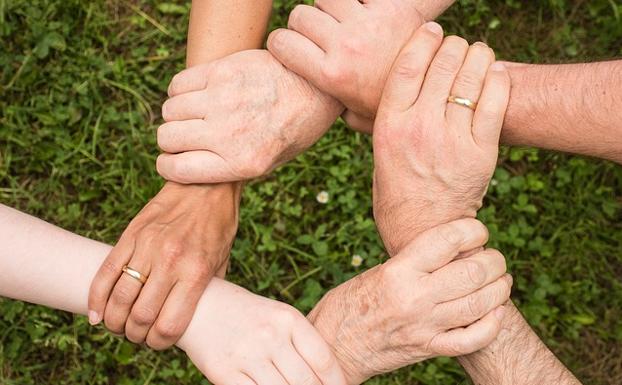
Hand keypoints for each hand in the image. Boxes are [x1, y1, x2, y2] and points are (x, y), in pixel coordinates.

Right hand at [88, 182, 240, 348]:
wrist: (206, 185)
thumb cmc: (218, 226)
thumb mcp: (222, 261)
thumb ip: (206, 291)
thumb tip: (192, 317)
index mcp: (195, 272)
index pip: (169, 325)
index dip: (159, 343)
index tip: (158, 342)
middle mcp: (170, 261)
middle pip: (140, 316)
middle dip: (135, 335)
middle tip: (137, 335)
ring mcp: (147, 247)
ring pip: (119, 298)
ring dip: (114, 321)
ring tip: (118, 325)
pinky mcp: (131, 235)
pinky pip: (106, 272)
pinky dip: (96, 298)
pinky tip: (97, 313)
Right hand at [156, 49, 342, 183]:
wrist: (316, 88)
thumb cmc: (293, 129)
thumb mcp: (270, 163)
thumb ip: (230, 168)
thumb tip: (189, 168)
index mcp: (242, 163)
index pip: (176, 169)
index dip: (168, 166)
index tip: (173, 160)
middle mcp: (229, 133)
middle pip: (167, 138)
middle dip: (171, 140)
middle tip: (187, 136)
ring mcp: (224, 100)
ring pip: (170, 110)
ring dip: (177, 114)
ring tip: (195, 114)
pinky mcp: (222, 71)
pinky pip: (178, 84)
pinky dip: (180, 91)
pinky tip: (198, 94)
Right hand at [178, 278, 346, 384]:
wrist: (200, 305)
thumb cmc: (248, 315)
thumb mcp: (278, 316)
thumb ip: (301, 342)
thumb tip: (327, 376)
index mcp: (288, 319)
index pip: (324, 360)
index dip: (337, 382)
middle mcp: (270, 336)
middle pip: (306, 382)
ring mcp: (247, 355)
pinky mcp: (225, 373)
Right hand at [267, 0, 423, 132]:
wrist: (437, 86)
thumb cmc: (392, 105)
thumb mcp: (356, 116)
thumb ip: (330, 106)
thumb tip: (311, 104)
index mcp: (331, 75)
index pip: (281, 42)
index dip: (281, 43)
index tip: (289, 47)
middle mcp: (345, 46)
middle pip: (301, 15)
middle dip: (305, 25)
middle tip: (320, 36)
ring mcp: (367, 24)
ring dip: (329, 7)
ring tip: (341, 21)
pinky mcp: (389, 6)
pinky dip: (357, 0)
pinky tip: (363, 12)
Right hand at [308, 219, 511, 383]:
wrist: (333, 345)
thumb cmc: (350, 302)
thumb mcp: (378, 271)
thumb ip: (414, 262)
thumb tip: (453, 249)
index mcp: (398, 271)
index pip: (448, 240)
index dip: (473, 230)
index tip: (478, 230)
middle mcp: (414, 297)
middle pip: (473, 271)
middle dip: (494, 260)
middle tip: (494, 258)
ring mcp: (424, 326)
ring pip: (480, 304)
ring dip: (500, 288)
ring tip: (501, 280)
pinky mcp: (428, 349)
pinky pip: (472, 339)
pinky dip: (492, 324)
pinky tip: (496, 312)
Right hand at [372, 24, 510, 254]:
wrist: (423, 230)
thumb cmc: (396, 190)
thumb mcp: (378, 151)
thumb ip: (382, 118)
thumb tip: (383, 87)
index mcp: (389, 125)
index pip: (407, 65)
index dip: (423, 39)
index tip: (432, 30)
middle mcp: (419, 127)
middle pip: (442, 64)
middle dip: (453, 45)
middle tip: (457, 46)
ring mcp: (452, 139)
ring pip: (471, 76)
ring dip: (478, 56)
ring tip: (478, 54)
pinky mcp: (481, 152)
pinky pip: (495, 101)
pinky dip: (498, 79)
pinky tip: (495, 72)